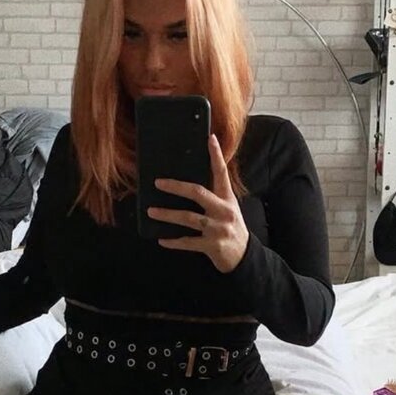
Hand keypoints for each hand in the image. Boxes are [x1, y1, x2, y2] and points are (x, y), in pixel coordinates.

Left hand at [148, 134, 249, 273]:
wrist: (244, 256)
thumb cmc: (231, 227)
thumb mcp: (228, 207)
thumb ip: (214, 195)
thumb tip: (189, 182)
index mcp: (227, 198)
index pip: (221, 173)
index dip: (216, 155)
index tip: (209, 139)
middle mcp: (223, 211)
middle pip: (198, 193)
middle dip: (176, 187)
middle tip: (158, 183)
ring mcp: (218, 229)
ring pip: (189, 218)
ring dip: (168, 215)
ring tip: (151, 211)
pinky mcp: (212, 246)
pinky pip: (188, 242)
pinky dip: (174, 241)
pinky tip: (162, 239)